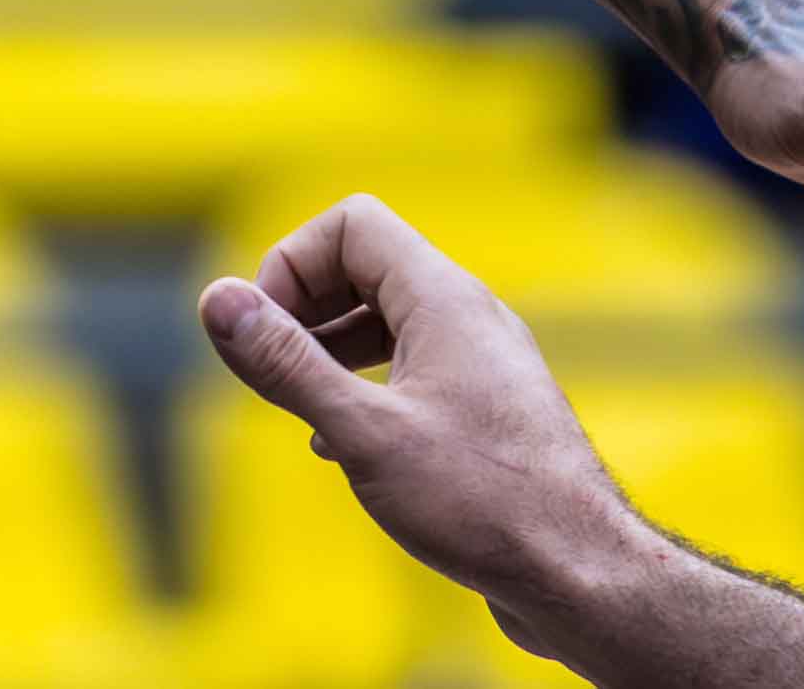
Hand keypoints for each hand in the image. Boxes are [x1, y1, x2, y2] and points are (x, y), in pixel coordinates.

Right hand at [200, 192, 649, 663]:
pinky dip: (371, 389)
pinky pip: (418, 372)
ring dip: (334, 353)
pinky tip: (349, 450)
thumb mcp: (363, 434)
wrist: (586, 580)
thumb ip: (287, 364)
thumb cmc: (485, 504)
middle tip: (272, 369)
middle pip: (368, 266)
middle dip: (307, 309)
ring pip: (392, 323)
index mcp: (442, 298)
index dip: (293, 264)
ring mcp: (486, 366)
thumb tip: (217, 301)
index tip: (266, 333)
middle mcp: (469, 316)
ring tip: (302, 411)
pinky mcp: (494, 416)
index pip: (351, 224)